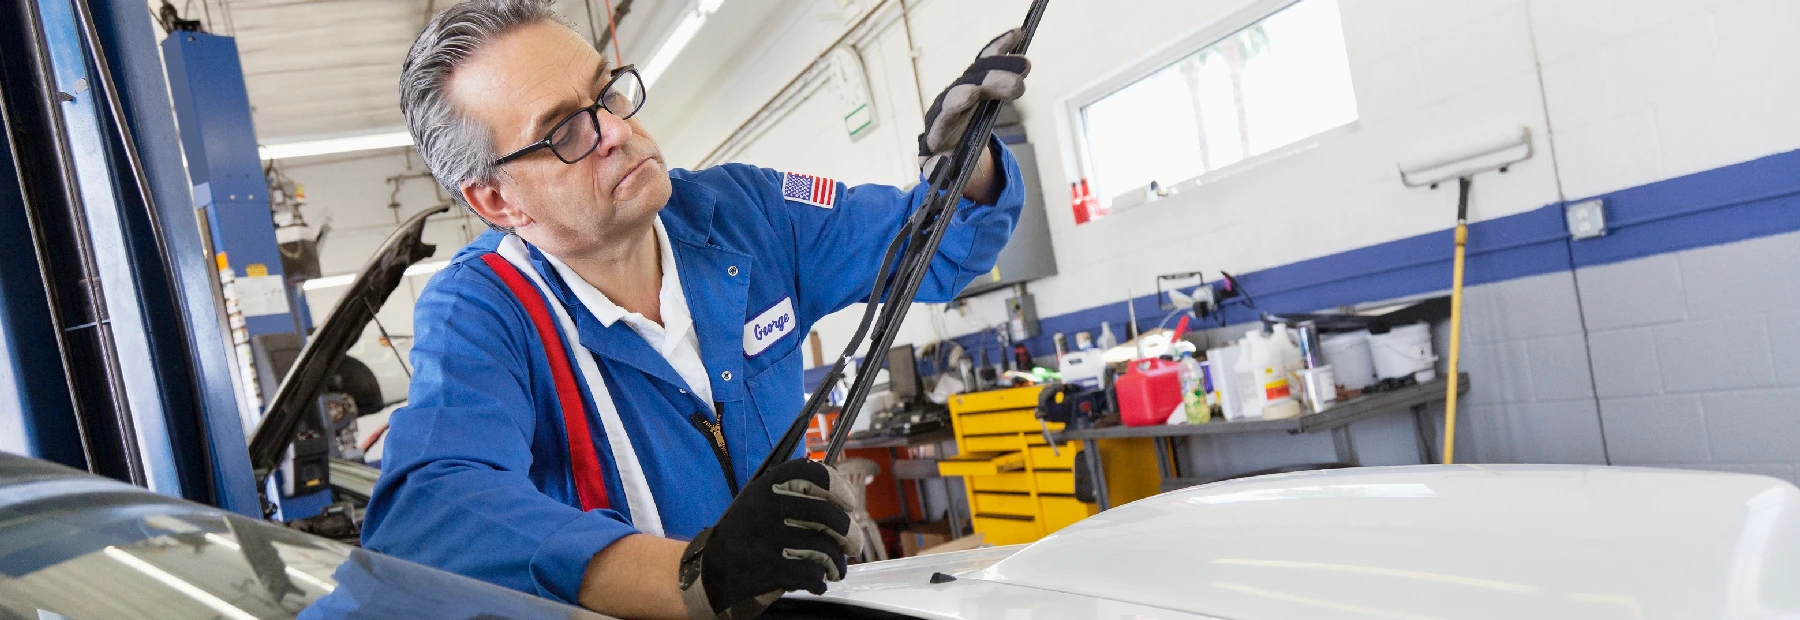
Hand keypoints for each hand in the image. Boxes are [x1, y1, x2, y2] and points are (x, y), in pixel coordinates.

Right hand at [677, 459, 863, 619]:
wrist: (711, 571)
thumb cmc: (746, 534)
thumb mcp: (760, 502)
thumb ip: (794, 494)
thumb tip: (841, 499)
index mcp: (767, 486)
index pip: (811, 472)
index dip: (837, 486)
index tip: (848, 503)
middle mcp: (769, 507)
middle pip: (829, 515)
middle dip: (849, 534)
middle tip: (852, 546)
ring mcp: (769, 537)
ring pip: (824, 548)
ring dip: (836, 563)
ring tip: (835, 569)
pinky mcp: (771, 567)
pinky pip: (812, 573)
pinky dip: (819, 581)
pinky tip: (817, 583)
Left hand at [918, 28, 1030, 179]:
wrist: (951, 150)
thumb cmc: (946, 163)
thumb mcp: (940, 173)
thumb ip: (937, 171)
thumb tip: (939, 166)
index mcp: (940, 124)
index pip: (947, 109)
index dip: (958, 100)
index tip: (972, 93)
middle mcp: (950, 100)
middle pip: (969, 85)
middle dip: (990, 82)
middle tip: (1017, 86)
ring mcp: (965, 88)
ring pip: (982, 70)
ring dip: (1002, 65)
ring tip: (1026, 65)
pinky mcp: (978, 81)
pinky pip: (989, 60)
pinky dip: (1002, 48)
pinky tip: (1018, 34)